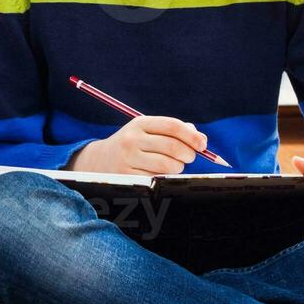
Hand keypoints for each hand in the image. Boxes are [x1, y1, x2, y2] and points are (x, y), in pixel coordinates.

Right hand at [68, 115, 207, 174]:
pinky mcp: (127, 176)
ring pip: (168, 165)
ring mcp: (128, 158)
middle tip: (189, 157)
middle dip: (188, 154)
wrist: (100, 161)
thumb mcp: (148, 132)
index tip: (203, 145)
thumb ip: (174, 131)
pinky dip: (165, 178)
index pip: (172, 126)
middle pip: (173, 147)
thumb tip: (201, 139)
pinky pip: (157, 179)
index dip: (191, 136)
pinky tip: (160, 174)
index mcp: (140, 123)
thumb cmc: (134, 145)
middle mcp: (132, 139)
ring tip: (173, 165)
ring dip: (178, 168)